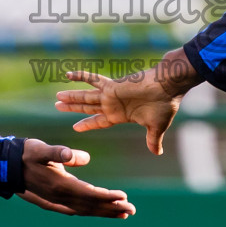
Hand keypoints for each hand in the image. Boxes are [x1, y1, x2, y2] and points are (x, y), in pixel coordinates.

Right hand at [18, 139, 134, 217]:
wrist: (4, 165)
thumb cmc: (25, 153)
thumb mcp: (42, 149)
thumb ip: (59, 153)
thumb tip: (81, 157)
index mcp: (59, 185)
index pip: (89, 194)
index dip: (107, 198)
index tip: (124, 198)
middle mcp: (58, 198)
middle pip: (90, 206)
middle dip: (111, 209)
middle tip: (131, 211)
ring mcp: (54, 201)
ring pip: (84, 210)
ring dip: (103, 212)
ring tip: (122, 214)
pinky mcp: (51, 201)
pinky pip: (74, 210)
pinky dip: (89, 211)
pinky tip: (96, 212)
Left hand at [54, 48, 200, 154]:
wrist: (168, 87)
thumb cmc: (164, 106)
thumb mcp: (156, 127)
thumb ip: (152, 140)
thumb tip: (157, 153)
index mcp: (120, 115)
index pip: (99, 120)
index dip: (87, 124)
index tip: (75, 127)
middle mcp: (112, 104)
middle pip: (87, 107)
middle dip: (73, 107)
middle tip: (57, 106)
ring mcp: (111, 95)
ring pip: (86, 96)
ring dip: (72, 96)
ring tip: (57, 97)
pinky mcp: (112, 86)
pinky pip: (93, 80)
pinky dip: (81, 76)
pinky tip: (68, 74)